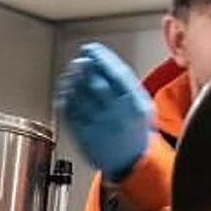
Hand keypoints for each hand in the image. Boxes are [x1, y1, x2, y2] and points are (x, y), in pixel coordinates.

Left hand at [55, 42, 152, 178]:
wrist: (132, 162)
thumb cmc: (137, 130)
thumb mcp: (145, 106)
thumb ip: (128, 85)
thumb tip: (107, 62)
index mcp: (135, 106)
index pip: (116, 74)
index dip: (102, 58)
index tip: (92, 48)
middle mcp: (116, 114)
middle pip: (95, 82)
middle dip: (85, 66)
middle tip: (81, 60)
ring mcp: (98, 124)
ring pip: (79, 95)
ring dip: (73, 79)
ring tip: (74, 72)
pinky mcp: (82, 133)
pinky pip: (69, 110)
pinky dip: (65, 96)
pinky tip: (67, 89)